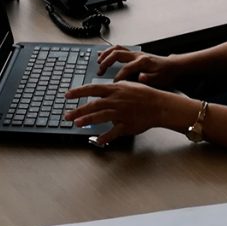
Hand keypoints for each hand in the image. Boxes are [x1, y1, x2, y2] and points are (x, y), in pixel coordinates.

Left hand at [64, 81, 190, 145]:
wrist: (158, 105)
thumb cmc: (144, 94)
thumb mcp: (127, 85)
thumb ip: (113, 88)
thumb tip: (101, 90)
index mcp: (115, 90)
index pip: (92, 89)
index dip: (78, 92)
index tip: (67, 95)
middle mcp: (115, 100)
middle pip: (93, 105)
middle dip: (78, 110)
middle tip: (67, 115)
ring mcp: (121, 113)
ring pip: (100, 116)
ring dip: (88, 120)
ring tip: (77, 124)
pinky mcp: (126, 125)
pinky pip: (114, 132)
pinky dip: (105, 137)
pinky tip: (97, 140)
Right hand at [97, 45, 182, 87]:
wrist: (173, 67)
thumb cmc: (166, 74)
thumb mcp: (159, 80)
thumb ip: (149, 79)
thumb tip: (141, 78)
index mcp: (143, 61)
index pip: (126, 69)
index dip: (119, 78)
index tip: (114, 86)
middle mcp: (138, 55)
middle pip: (117, 54)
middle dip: (106, 62)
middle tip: (100, 71)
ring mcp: (136, 53)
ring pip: (117, 49)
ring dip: (106, 54)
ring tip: (98, 61)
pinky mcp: (135, 55)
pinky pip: (119, 50)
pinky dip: (110, 52)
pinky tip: (103, 55)